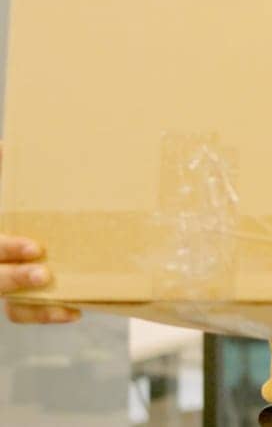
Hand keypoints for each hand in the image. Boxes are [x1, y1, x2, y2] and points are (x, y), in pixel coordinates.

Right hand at [0, 142, 80, 324]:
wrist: (29, 234)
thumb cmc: (14, 206)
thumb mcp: (9, 190)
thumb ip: (6, 171)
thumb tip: (8, 146)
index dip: (8, 249)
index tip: (36, 247)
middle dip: (14, 278)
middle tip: (44, 273)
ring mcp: (4, 279)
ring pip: (9, 304)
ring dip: (36, 307)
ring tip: (68, 304)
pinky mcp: (19, 295)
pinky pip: (23, 314)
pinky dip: (45, 315)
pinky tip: (74, 310)